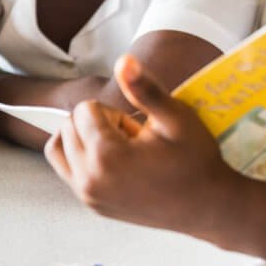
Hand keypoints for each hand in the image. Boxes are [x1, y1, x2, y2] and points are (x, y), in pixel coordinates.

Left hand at [45, 55, 238, 235]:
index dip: (114, 110)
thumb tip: (123, 60)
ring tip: (121, 147)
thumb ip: (145, 88)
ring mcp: (88, 197)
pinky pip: (67, 171)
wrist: (206, 205)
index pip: (84, 109)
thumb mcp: (175, 117)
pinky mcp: (92, 205)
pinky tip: (115, 161)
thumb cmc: (195, 158)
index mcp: (107, 156)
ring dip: (86, 139)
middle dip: (98, 123)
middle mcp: (89, 180)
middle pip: (69, 125)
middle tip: (133, 137)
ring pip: (59, 147)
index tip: (138, 127)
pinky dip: (83, 157)